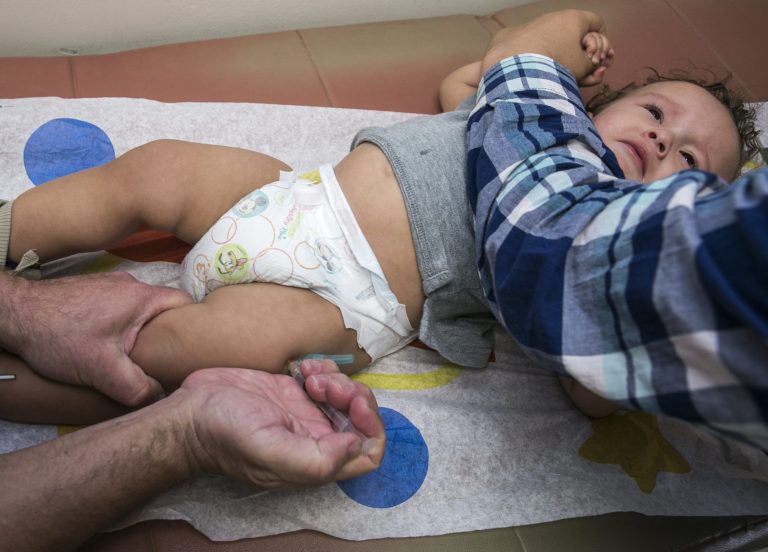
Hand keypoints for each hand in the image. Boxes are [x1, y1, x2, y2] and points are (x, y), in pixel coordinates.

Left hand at [7, 271, 191, 405]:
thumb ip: (136, 387)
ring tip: (136, 354)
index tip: (192, 347)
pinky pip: (120, 306)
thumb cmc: (58, 335)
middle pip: (164, 308)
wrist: (13, 313)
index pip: (185, 303)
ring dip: (141, 329)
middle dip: (166, 332)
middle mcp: (130, 284)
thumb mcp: (101, 370)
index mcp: (141, 297)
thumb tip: (159, 398)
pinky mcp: (92, 291)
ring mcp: (110, 284)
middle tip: (164, 358)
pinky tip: (108, 343)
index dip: (193, 325)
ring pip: (140, 308)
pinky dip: (122, 324)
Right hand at [181, 359, 384, 487]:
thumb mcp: (269, 450)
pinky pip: (326, 379)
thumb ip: (316, 458)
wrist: (190, 412)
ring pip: (346, 397)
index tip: (352, 403)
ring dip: (337, 379)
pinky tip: (302, 367)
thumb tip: (356, 446)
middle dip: (352, 396)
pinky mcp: (293, 392)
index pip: (368, 453)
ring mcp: (305, 414)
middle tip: (325, 384)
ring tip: (310, 376)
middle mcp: (316, 439)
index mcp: (316, 460)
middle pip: (360, 419)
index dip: (371, 427)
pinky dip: (322, 368)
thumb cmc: (224, 434)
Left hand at [481, 10, 611, 81]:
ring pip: (550, 39)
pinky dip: (533, 56)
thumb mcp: (583, 67)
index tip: (597, 58)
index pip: (597, 22)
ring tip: (554, 75)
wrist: (515, 69)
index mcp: (573, 18)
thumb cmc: (555, 65)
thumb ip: (594, 64)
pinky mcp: (511, 35)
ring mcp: (531, 24)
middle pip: (573, 32)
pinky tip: (533, 69)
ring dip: (557, 55)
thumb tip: (594, 64)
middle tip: (581, 71)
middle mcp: (552, 16)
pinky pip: (528, 44)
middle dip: (579, 52)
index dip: (602, 41)